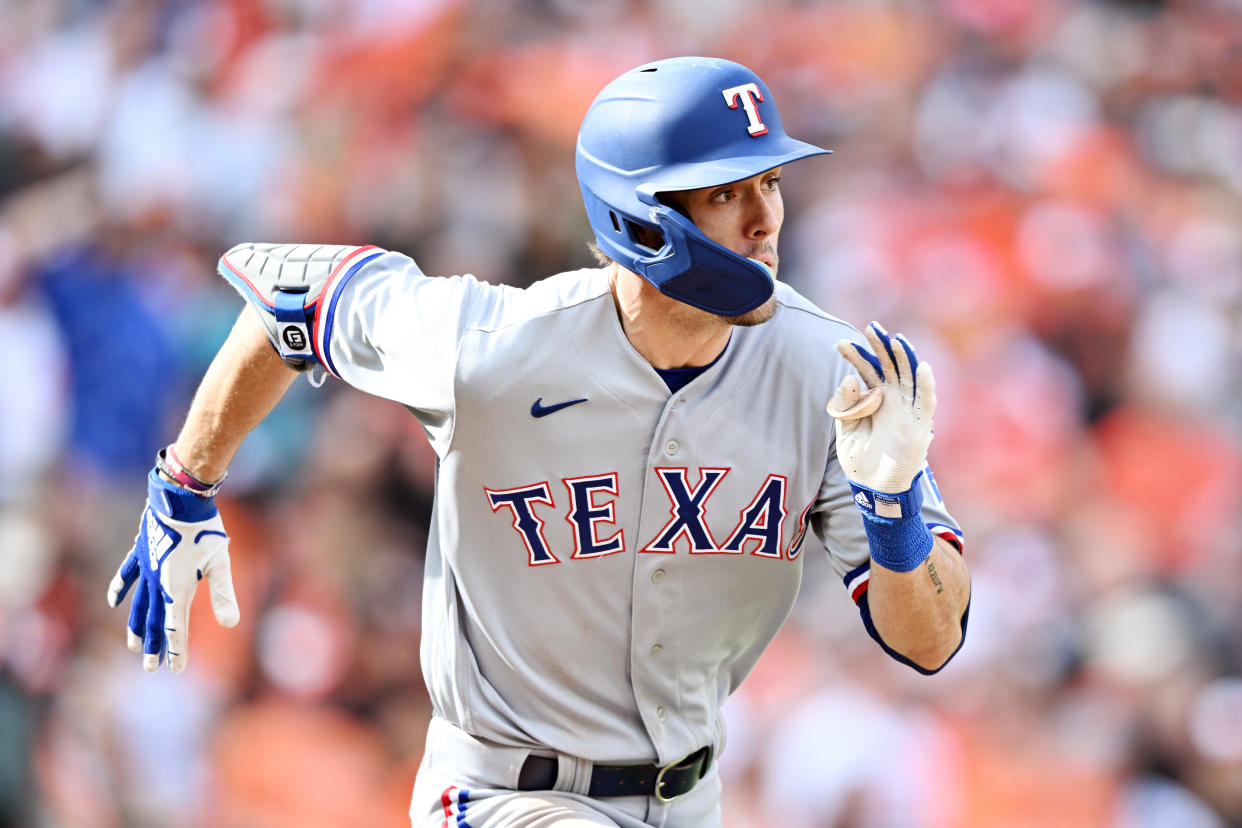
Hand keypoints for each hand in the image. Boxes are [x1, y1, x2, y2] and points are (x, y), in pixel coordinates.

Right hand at [107, 470, 239, 672]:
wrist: (180, 499)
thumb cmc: (205, 530)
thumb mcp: (220, 563)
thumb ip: (223, 595)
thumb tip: (231, 624)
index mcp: (176, 589)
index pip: (175, 627)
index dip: (177, 649)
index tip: (176, 668)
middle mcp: (157, 583)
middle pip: (154, 620)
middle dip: (154, 645)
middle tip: (151, 667)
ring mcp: (146, 568)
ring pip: (138, 604)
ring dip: (136, 626)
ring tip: (133, 645)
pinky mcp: (140, 552)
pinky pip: (126, 575)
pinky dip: (119, 588)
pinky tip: (112, 602)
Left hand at [827, 322, 935, 493]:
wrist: (874, 489)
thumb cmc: (860, 461)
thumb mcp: (846, 430)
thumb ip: (846, 406)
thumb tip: (849, 377)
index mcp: (876, 399)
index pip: (868, 370)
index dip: (856, 356)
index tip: (840, 344)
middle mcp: (894, 401)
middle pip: (890, 366)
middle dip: (881, 347)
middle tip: (870, 327)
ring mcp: (908, 411)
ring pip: (909, 378)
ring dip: (904, 357)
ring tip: (894, 339)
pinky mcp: (920, 426)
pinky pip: (925, 402)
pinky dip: (926, 384)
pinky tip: (922, 366)